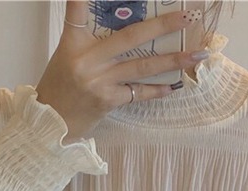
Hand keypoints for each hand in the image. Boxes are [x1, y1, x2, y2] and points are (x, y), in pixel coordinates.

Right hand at [35, 0, 205, 142]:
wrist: (50, 123)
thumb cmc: (60, 86)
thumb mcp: (67, 55)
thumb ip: (90, 39)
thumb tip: (128, 30)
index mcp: (73, 43)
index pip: (78, 10)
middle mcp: (87, 60)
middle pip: (130, 37)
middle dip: (162, 25)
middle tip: (188, 17)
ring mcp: (100, 82)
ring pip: (142, 66)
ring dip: (172, 60)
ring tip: (196, 55)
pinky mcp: (108, 101)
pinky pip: (138, 92)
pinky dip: (156, 89)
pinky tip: (173, 85)